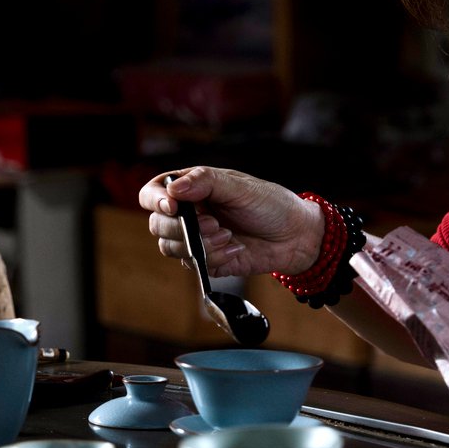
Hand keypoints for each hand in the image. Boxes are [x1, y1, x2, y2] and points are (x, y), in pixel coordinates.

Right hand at [138, 166, 323, 277]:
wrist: (295, 236)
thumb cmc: (270, 204)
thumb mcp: (240, 186)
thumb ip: (206, 182)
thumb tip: (174, 188)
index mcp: (191, 188)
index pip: (153, 193)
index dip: (156, 200)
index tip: (173, 207)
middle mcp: (187, 213)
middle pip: (157, 224)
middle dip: (183, 228)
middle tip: (214, 224)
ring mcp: (194, 238)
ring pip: (170, 247)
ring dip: (200, 244)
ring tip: (228, 236)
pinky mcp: (205, 260)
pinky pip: (193, 264)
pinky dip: (214, 258)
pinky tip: (236, 249)